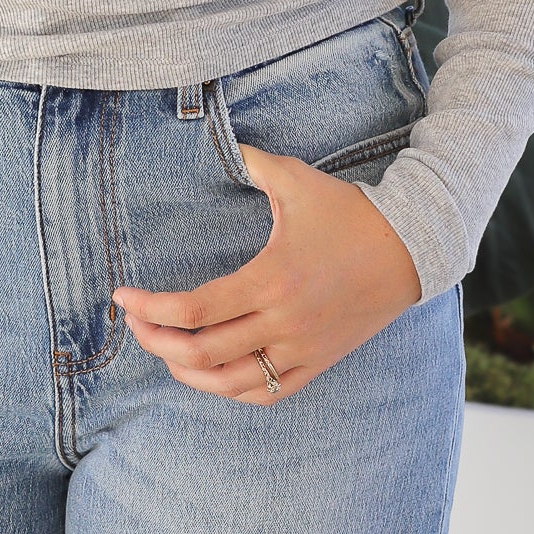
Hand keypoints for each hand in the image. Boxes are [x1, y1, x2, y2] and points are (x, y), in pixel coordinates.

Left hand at [113, 142, 421, 403]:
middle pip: (201, 353)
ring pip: (229, 383)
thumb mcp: (297, 179)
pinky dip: (229, 389)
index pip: (195, 311)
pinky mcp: (318, 363)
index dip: (150, 309)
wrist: (410, 247)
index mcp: (272, 279)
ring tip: (163, 348)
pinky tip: (208, 373)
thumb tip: (218, 140)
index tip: (123, 298)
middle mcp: (284, 322)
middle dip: (155, 340)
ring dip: (186, 372)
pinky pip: (266, 392)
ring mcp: (302, 349)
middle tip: (133, 322)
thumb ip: (250, 161)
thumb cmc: (348, 211)